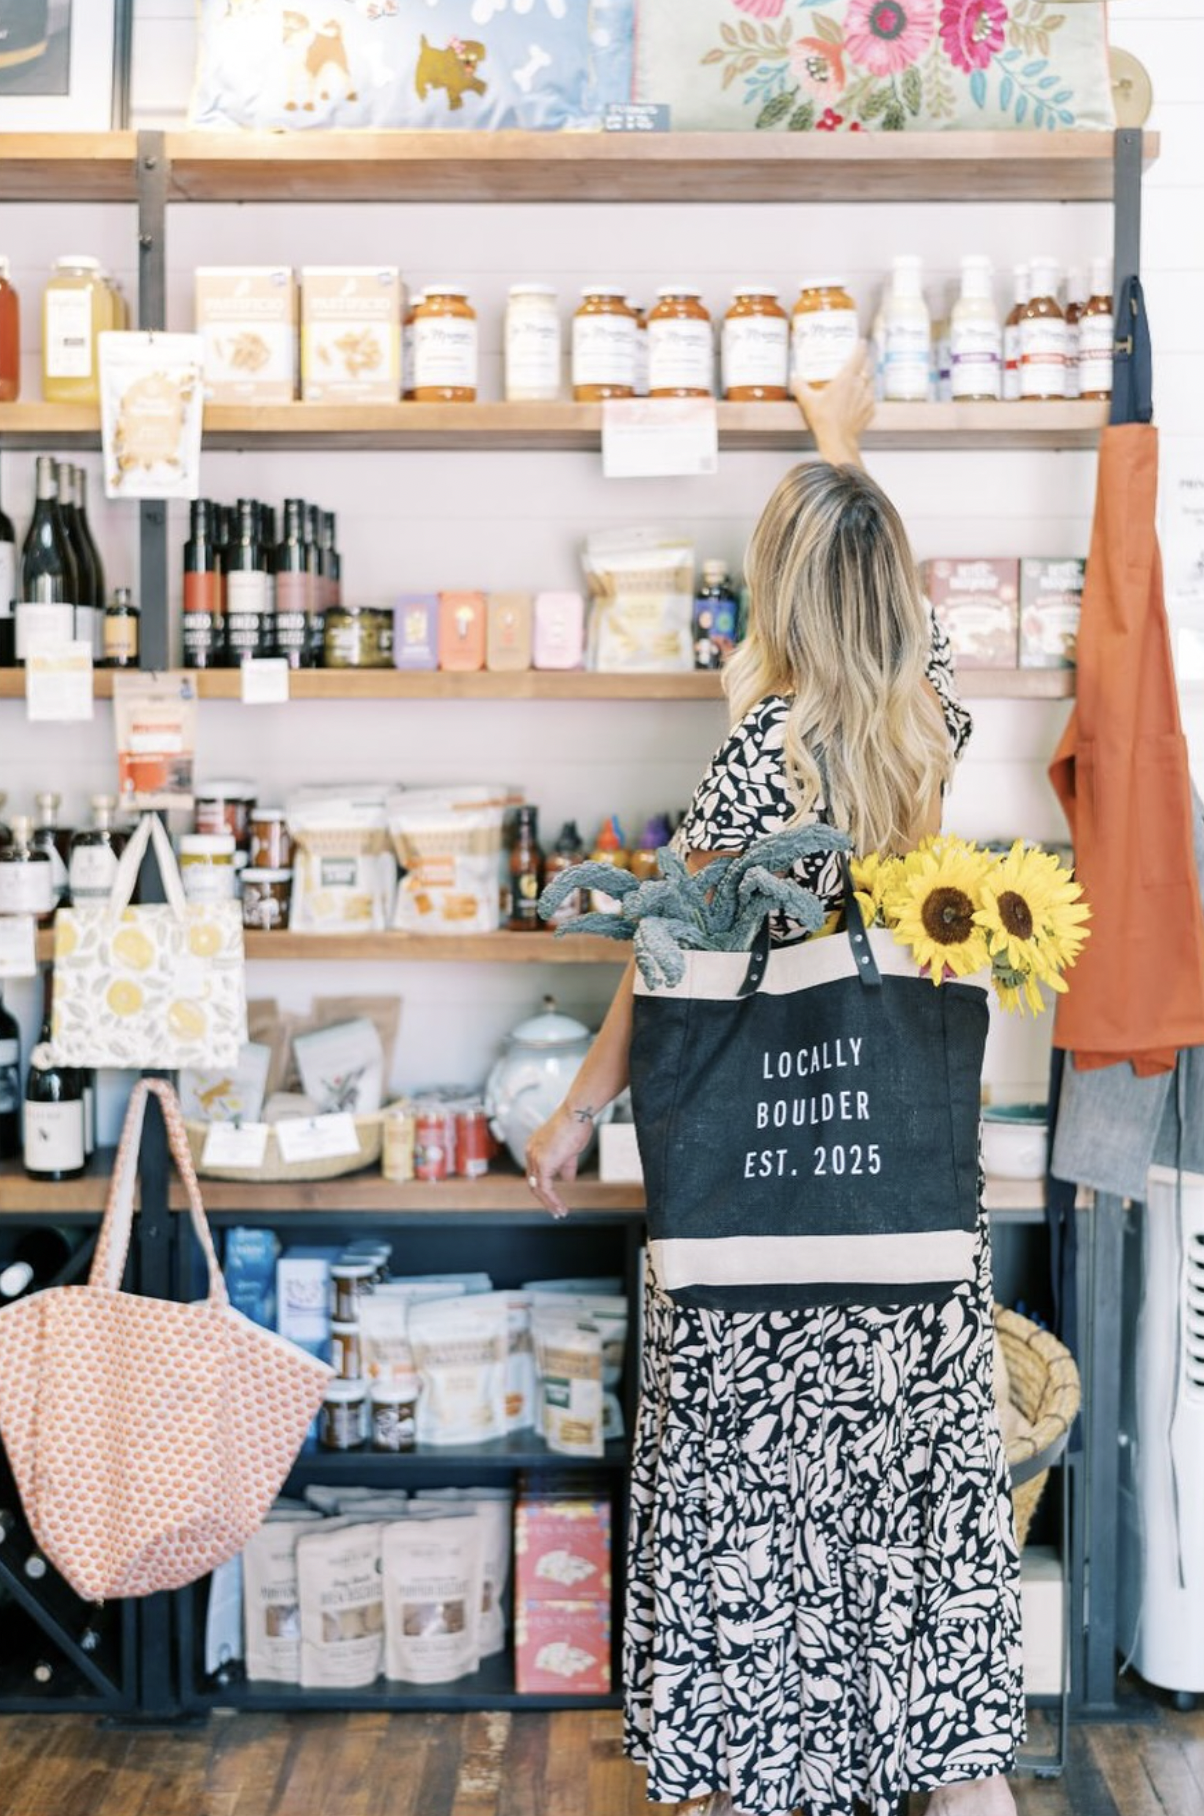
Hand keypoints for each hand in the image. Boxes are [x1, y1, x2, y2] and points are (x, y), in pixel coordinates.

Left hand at [525, 1104, 594, 1218]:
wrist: (576, 1113)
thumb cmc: (575, 1125)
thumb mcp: (569, 1150)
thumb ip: (566, 1166)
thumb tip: (568, 1179)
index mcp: (534, 1147)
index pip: (534, 1173)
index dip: (543, 1188)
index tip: (553, 1198)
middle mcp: (531, 1152)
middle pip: (533, 1183)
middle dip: (544, 1199)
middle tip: (555, 1210)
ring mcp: (535, 1158)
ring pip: (537, 1188)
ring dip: (549, 1203)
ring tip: (560, 1212)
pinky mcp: (543, 1163)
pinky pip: (545, 1187)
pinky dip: (553, 1199)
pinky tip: (561, 1206)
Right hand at [793, 341, 874, 467]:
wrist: (838, 440)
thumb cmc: (824, 420)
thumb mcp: (808, 402)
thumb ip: (800, 387)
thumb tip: (794, 377)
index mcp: (847, 378)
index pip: (858, 355)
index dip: (861, 347)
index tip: (862, 342)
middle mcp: (860, 385)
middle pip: (868, 367)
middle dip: (866, 361)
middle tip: (861, 360)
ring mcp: (868, 398)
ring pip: (872, 381)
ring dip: (868, 378)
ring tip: (862, 379)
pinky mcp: (871, 410)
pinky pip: (871, 398)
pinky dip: (868, 396)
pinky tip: (861, 400)